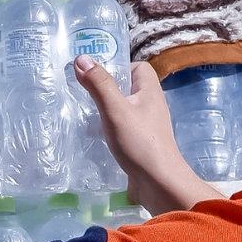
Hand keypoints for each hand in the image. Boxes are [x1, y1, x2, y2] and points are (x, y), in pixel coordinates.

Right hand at [73, 56, 219, 213]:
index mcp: (150, 91)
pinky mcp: (140, 144)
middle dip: (106, 89)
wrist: (159, 183)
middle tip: (83, 93)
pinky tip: (94, 136)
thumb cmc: (139, 142)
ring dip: (105, 110)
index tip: (96, 74)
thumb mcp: (115, 109)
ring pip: (123, 110)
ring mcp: (146, 126)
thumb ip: (99, 84)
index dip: (118, 66)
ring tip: (84, 114)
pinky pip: (122, 129)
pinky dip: (108, 129)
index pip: (137, 67)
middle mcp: (150, 106)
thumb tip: (82, 58)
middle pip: (128, 88)